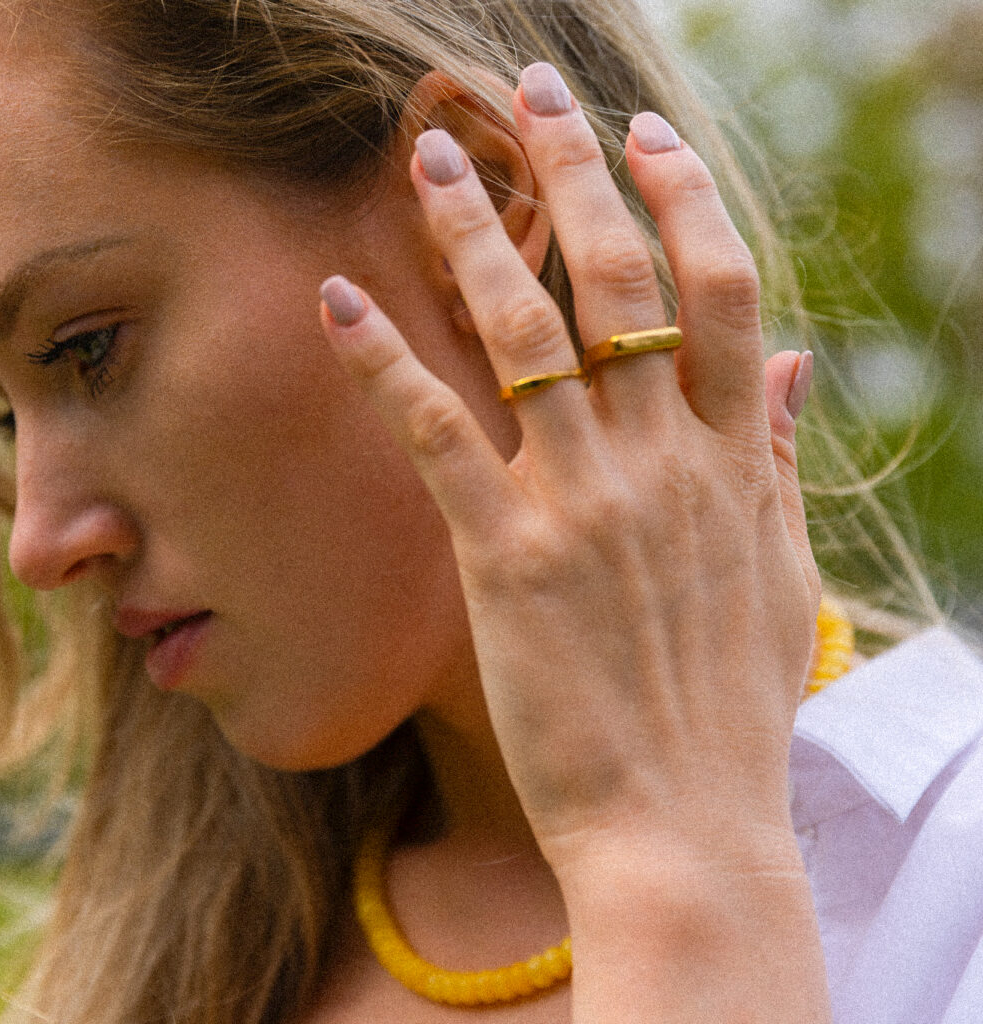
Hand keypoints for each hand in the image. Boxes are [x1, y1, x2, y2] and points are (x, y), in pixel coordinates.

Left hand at [320, 69, 817, 861]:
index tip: (645, 138)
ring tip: (431, 156)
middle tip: (533, 91)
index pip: (719, 291)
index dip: (682, 200)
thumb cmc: (729, 711)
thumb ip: (782, 460)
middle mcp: (663, 462)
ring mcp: (583, 503)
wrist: (685, 827)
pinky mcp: (507, 559)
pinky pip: (438, 433)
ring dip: (475, 233)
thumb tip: (799, 363)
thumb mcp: (780, 574)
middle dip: (576, 171)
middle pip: (618, 279)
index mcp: (736, 463)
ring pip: (524, 331)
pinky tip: (337, 301)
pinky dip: (384, 361)